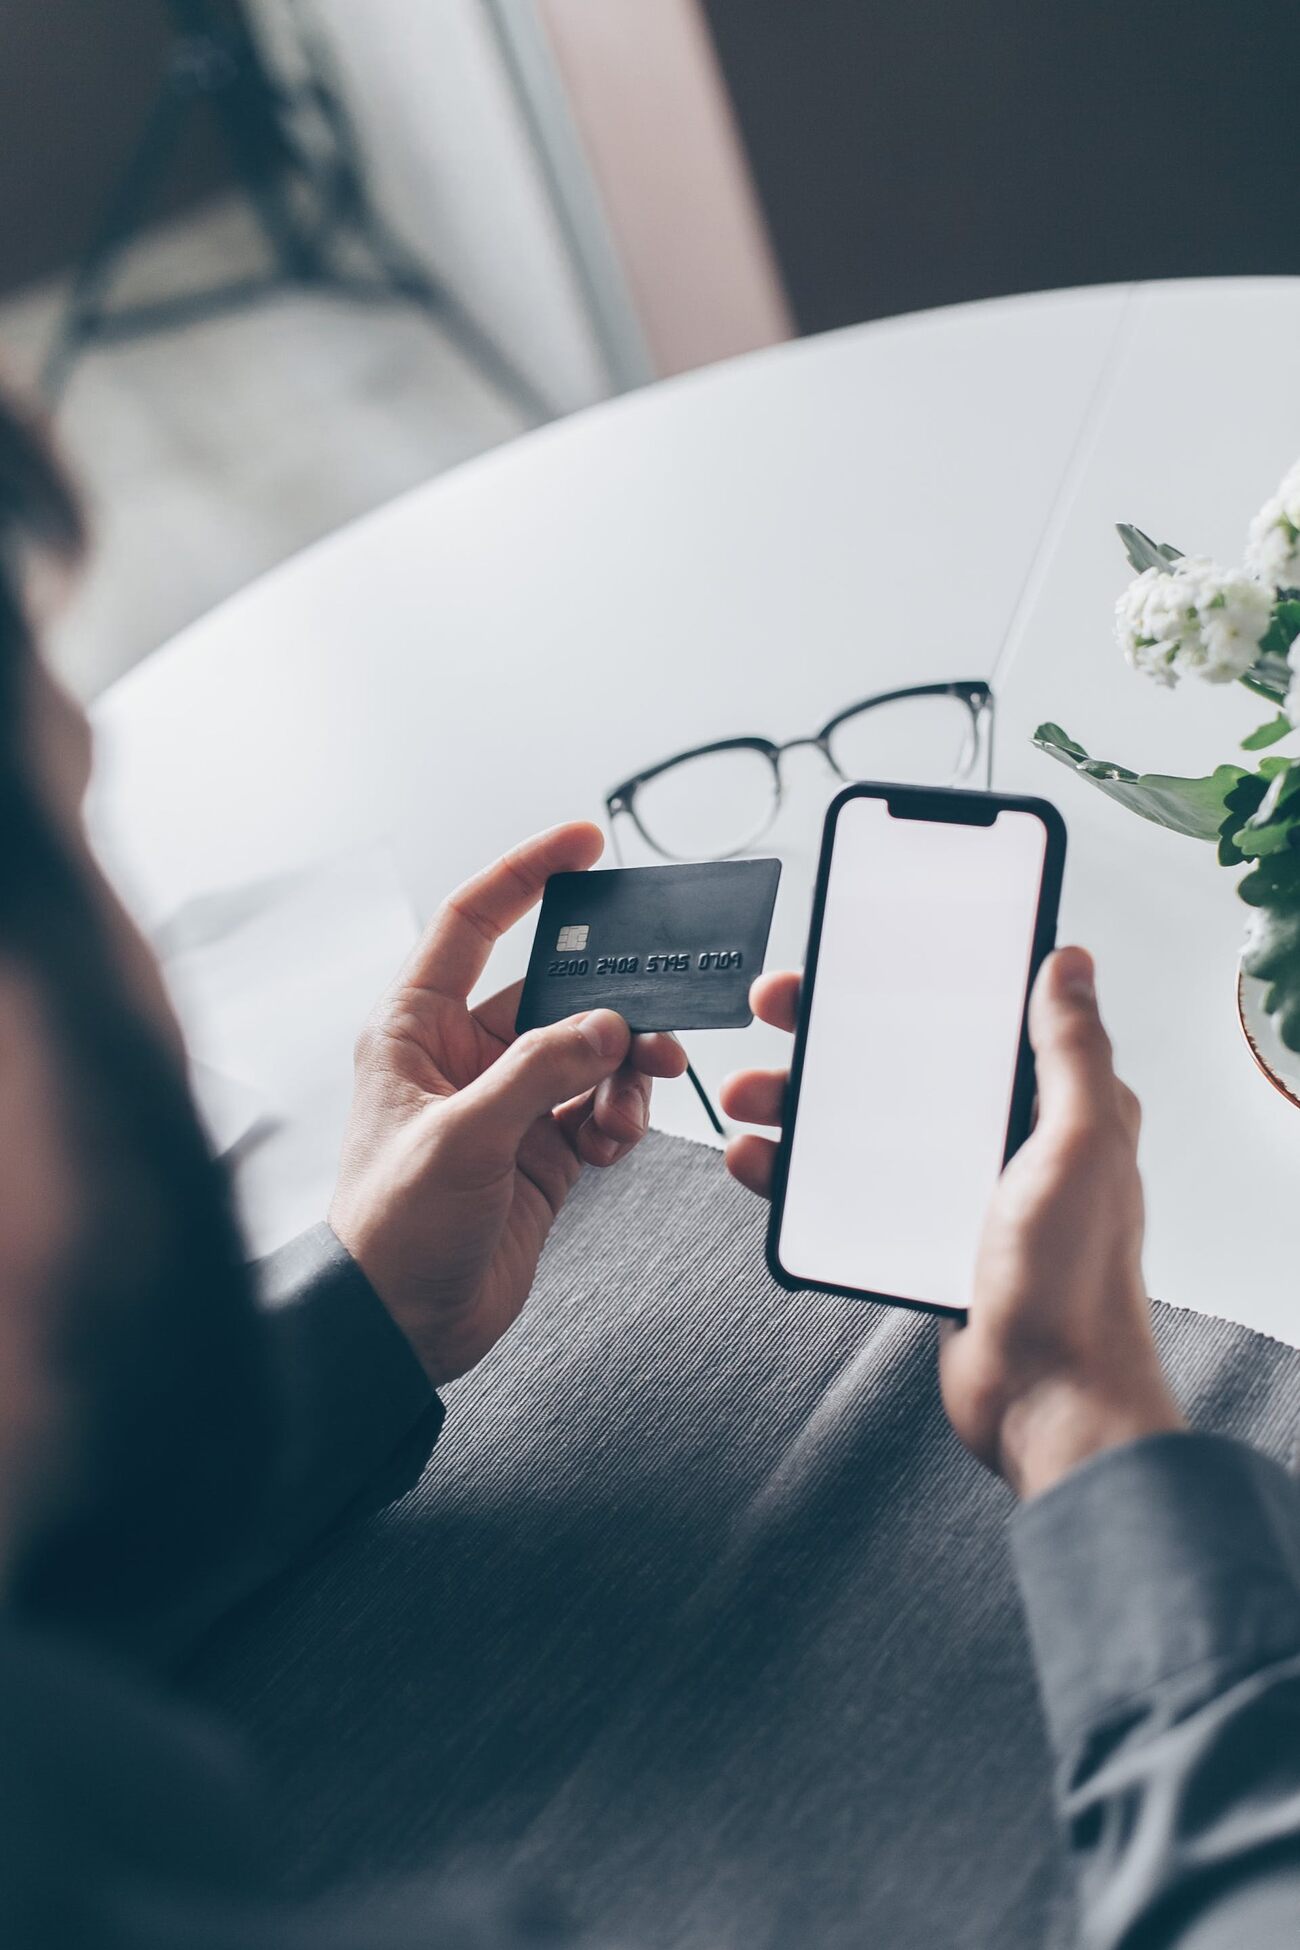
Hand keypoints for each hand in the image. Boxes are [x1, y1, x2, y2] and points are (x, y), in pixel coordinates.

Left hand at [329, 822, 685, 1384]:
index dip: (527, 875)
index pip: (472, 924)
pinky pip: (599, 1106)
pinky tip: (613, 1139)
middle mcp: (461, 1056)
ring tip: (636, 1093)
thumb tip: (605, 1026)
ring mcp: (506, 1103)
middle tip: (658, 1004)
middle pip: (553, 991)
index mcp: (414, 1029)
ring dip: (623, 1066)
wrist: (399, 1330)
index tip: (585, 842)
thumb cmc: (390, 1230)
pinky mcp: (540, 1151)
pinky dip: (620, 1115)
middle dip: (608, 998)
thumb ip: (537, 1072)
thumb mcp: (460, 1139)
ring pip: (588, 1051)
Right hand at [721, 947, 1183, 1499]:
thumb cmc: (1076, 1282)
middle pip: (900, 1063)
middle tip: (773, 1014)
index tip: (850, 960)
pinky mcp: (916, 1237)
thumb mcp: (1080, 1144)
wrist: (1046, 1400)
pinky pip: (844, 1190)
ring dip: (798, 1104)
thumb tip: (1068, 963)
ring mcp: (954, 1191)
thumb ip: (1071, 1051)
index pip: (971, 1018)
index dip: (908, 981)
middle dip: (830, 1037)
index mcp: (1050, 1107)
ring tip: (748, 1098)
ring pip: (860, 1125)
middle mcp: (1003, 1141)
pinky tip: (757, 1161)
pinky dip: (795, 1174)